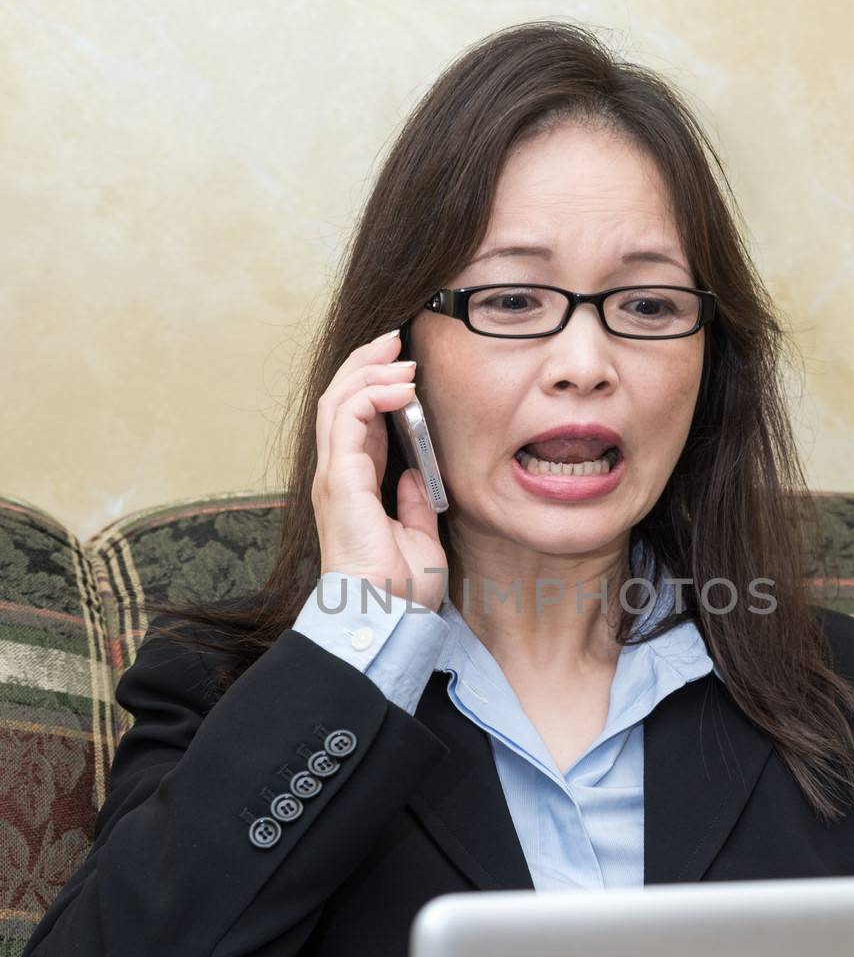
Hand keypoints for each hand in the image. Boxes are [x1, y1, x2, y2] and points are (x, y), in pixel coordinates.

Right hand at [311, 328, 447, 610]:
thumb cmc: (396, 589)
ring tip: (399, 353)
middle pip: (339, 400)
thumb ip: (413, 502)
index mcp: (353, 486)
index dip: (375, 387)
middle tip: (395, 339)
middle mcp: (336, 476)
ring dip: (369, 371)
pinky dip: (372, 394)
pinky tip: (401, 386)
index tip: (404, 365)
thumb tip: (417, 473)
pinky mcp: (340, 480)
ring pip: (337, 401)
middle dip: (365, 364)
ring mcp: (333, 477)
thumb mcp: (417, 536)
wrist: (382, 618)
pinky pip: (348, 420)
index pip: (354, 420)